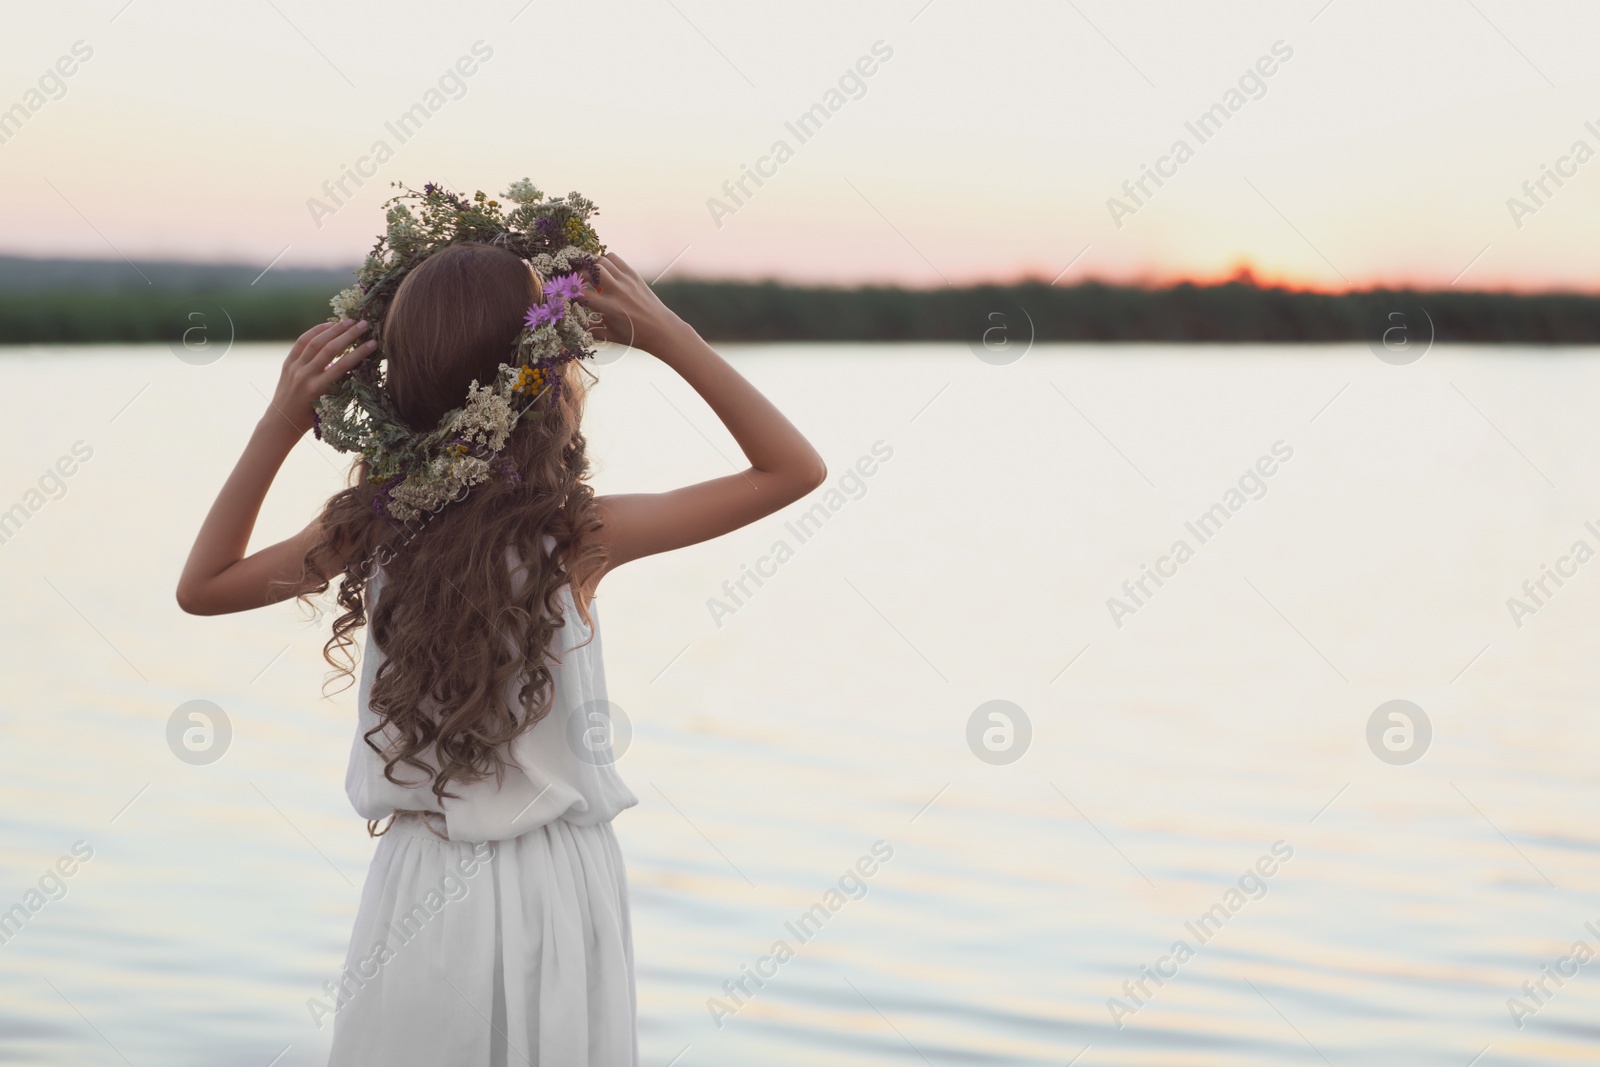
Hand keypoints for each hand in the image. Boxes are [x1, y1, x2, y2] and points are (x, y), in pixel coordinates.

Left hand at [265, 319, 375, 436]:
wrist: (282, 422)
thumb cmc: (310, 418)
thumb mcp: (328, 404)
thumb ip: (338, 384)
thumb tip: (353, 362)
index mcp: (318, 389)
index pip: (342, 366)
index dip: (359, 353)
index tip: (373, 343)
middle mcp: (305, 376)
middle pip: (330, 349)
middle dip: (349, 335)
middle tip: (364, 324)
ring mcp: (294, 368)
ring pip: (315, 342)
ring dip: (334, 329)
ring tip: (349, 321)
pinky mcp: (287, 363)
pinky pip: (302, 342)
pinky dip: (316, 331)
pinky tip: (328, 325)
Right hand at [580, 253, 686, 354]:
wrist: (661, 328)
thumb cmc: (634, 335)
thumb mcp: (610, 335)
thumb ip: (591, 329)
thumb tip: (576, 324)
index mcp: (609, 308)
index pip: (582, 293)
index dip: (572, 292)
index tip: (570, 294)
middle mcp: (617, 291)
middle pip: (591, 270)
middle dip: (580, 274)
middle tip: (579, 281)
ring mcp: (626, 280)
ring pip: (602, 260)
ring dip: (592, 266)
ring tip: (591, 275)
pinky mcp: (633, 275)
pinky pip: (614, 259)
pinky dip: (605, 261)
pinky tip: (604, 271)